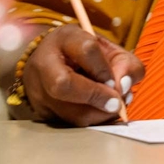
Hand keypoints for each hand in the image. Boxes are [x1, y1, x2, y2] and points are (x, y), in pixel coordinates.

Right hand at [15, 26, 144, 125]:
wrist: (55, 64)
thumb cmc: (88, 57)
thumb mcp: (111, 51)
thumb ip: (126, 64)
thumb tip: (124, 86)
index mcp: (65, 38)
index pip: (86, 50)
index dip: (104, 69)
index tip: (115, 81)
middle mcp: (44, 62)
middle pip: (64, 84)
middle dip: (96, 97)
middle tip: (116, 103)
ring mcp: (37, 89)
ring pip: (67, 112)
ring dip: (97, 115)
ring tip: (110, 108)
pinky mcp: (40, 112)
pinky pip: (68, 125)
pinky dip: (90, 123)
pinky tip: (98, 114)